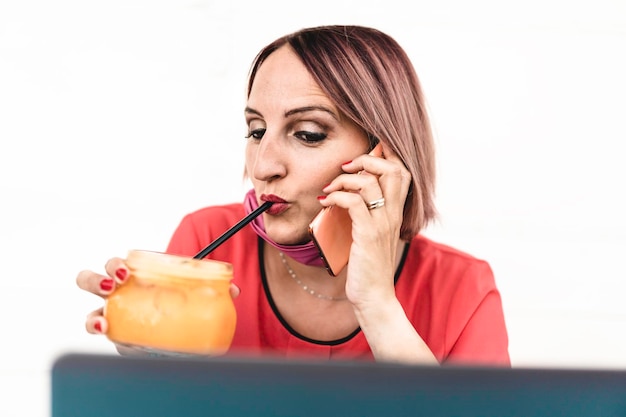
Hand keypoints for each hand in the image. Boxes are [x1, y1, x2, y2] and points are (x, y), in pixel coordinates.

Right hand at [76, 257, 240, 335]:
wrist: (177, 327)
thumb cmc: (177, 299)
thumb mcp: (191, 289)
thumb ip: (210, 286)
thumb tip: (234, 289)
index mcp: (134, 276)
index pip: (115, 265)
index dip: (115, 265)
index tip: (126, 272)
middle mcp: (117, 295)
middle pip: (91, 282)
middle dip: (96, 280)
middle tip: (114, 286)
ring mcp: (114, 318)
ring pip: (89, 313)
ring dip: (91, 316)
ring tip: (104, 321)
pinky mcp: (119, 339)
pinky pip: (106, 340)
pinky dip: (106, 340)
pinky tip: (113, 339)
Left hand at [319, 142, 410, 304]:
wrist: (374, 296)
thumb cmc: (368, 266)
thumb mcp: (372, 234)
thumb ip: (367, 213)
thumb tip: (347, 194)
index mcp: (396, 212)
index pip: (402, 171)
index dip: (387, 154)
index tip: (365, 153)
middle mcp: (393, 214)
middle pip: (392, 169)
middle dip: (366, 159)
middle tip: (346, 167)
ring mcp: (382, 224)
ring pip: (369, 182)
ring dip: (344, 179)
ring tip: (330, 188)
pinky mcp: (367, 235)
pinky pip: (353, 203)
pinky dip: (337, 196)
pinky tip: (326, 202)